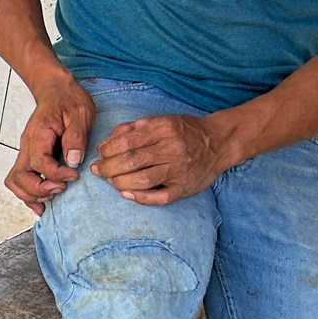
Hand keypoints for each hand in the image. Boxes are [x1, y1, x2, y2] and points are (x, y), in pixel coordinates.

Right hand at [5, 77, 95, 211]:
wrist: (57, 90)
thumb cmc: (68, 100)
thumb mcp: (79, 113)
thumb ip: (75, 137)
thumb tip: (72, 161)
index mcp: (39, 134)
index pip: (39, 163)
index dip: (56, 174)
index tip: (73, 175)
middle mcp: (27, 145)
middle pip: (20, 177)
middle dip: (39, 189)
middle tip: (60, 189)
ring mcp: (26, 152)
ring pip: (16, 182)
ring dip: (32, 195)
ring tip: (52, 196)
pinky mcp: (30, 158)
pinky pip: (21, 181)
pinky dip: (29, 195)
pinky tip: (42, 203)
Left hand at [91, 113, 235, 202]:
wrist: (218, 141)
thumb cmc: (184, 130)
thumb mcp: (160, 120)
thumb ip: (133, 128)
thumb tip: (106, 142)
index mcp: (163, 129)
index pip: (126, 142)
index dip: (107, 150)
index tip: (100, 155)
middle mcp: (171, 149)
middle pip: (131, 161)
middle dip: (108, 168)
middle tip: (98, 170)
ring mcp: (179, 170)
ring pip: (143, 180)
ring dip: (120, 182)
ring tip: (111, 181)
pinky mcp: (184, 188)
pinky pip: (160, 197)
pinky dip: (141, 198)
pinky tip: (127, 194)